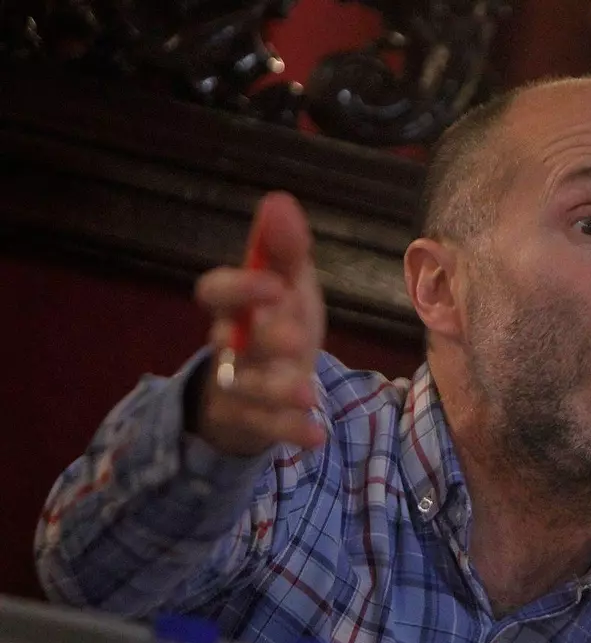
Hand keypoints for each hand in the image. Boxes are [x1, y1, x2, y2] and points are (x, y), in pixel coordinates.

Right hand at [192, 192, 327, 455]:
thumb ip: (285, 250)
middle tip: (296, 338)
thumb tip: (279, 200)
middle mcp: (230, 345)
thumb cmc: (276, 326)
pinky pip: (267, 430)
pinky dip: (290, 432)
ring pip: (246, 389)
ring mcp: (237, 386)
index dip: (238, 288)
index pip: (215, 292)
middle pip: (233, 342)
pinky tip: (316, 434)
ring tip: (308, 394)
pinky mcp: (251, 422)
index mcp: (235, 306)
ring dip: (276, 391)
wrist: (263, 390)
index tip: (272, 284)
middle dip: (264, 339)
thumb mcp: (287, 287)